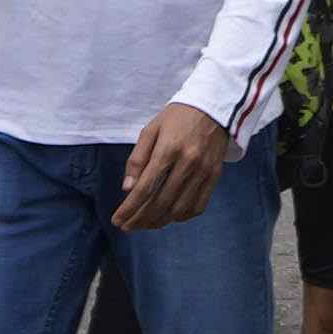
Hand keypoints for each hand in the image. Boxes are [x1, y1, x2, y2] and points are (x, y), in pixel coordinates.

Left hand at [117, 103, 236, 232]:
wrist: (213, 106)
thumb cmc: (177, 117)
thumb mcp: (151, 130)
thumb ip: (137, 159)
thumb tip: (128, 188)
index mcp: (168, 149)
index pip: (145, 188)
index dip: (129, 208)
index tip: (117, 220)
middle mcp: (188, 162)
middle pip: (160, 202)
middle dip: (140, 220)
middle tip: (127, 227)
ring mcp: (204, 171)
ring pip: (179, 208)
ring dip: (159, 222)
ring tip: (145, 224)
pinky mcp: (215, 175)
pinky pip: (198, 206)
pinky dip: (181, 216)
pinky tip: (169, 217)